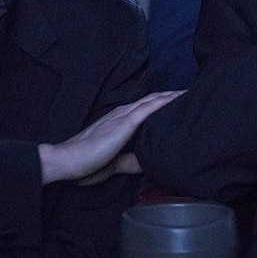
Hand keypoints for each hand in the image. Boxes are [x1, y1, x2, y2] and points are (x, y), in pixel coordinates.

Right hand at [38, 91, 184, 184]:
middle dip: (170, 95)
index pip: (144, 108)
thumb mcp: (112, 163)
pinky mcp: (125, 124)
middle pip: (152, 99)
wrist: (67, 161)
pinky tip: (176, 98)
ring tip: (188, 92)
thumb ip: (127, 161)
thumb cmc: (84, 163)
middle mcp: (121, 114)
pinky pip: (149, 108)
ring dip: (171, 95)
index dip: (161, 103)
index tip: (177, 102)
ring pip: (153, 100)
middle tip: (189, 93)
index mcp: (118, 121)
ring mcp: (123, 117)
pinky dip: (164, 102)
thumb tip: (143, 165)